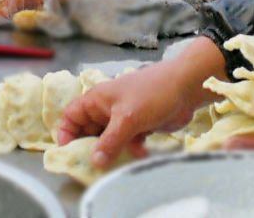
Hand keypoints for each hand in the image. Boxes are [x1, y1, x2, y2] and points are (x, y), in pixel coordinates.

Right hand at [57, 37, 226, 168]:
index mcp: (97, 100)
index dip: (66, 134)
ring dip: (112, 152)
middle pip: (89, 132)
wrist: (186, 87)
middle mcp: (106, 108)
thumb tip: (94, 162)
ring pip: (108, 140)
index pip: (71, 116)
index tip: (69, 153)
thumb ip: (110, 141)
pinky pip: (127, 142)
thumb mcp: (127, 118)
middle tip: (92, 167)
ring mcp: (123, 117)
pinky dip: (131, 149)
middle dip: (90, 149)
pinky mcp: (138, 126)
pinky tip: (141, 153)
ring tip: (116, 165)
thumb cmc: (152, 93)